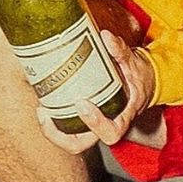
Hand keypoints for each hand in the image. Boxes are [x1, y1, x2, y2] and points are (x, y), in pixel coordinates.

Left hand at [37, 32, 154, 153]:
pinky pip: (65, 127)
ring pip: (70, 139)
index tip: (82, 103)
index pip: (110, 132)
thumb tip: (105, 38)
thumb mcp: (133, 62)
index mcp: (122, 117)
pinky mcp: (81, 118)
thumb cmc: (138, 76)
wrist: (141, 82)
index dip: (95, 123)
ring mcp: (91, 124)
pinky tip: (43, 102)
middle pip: (81, 143)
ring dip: (51, 129)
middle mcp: (105, 124)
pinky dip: (52, 120)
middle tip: (45, 112)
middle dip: (60, 134)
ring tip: (41, 109)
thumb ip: (120, 51)